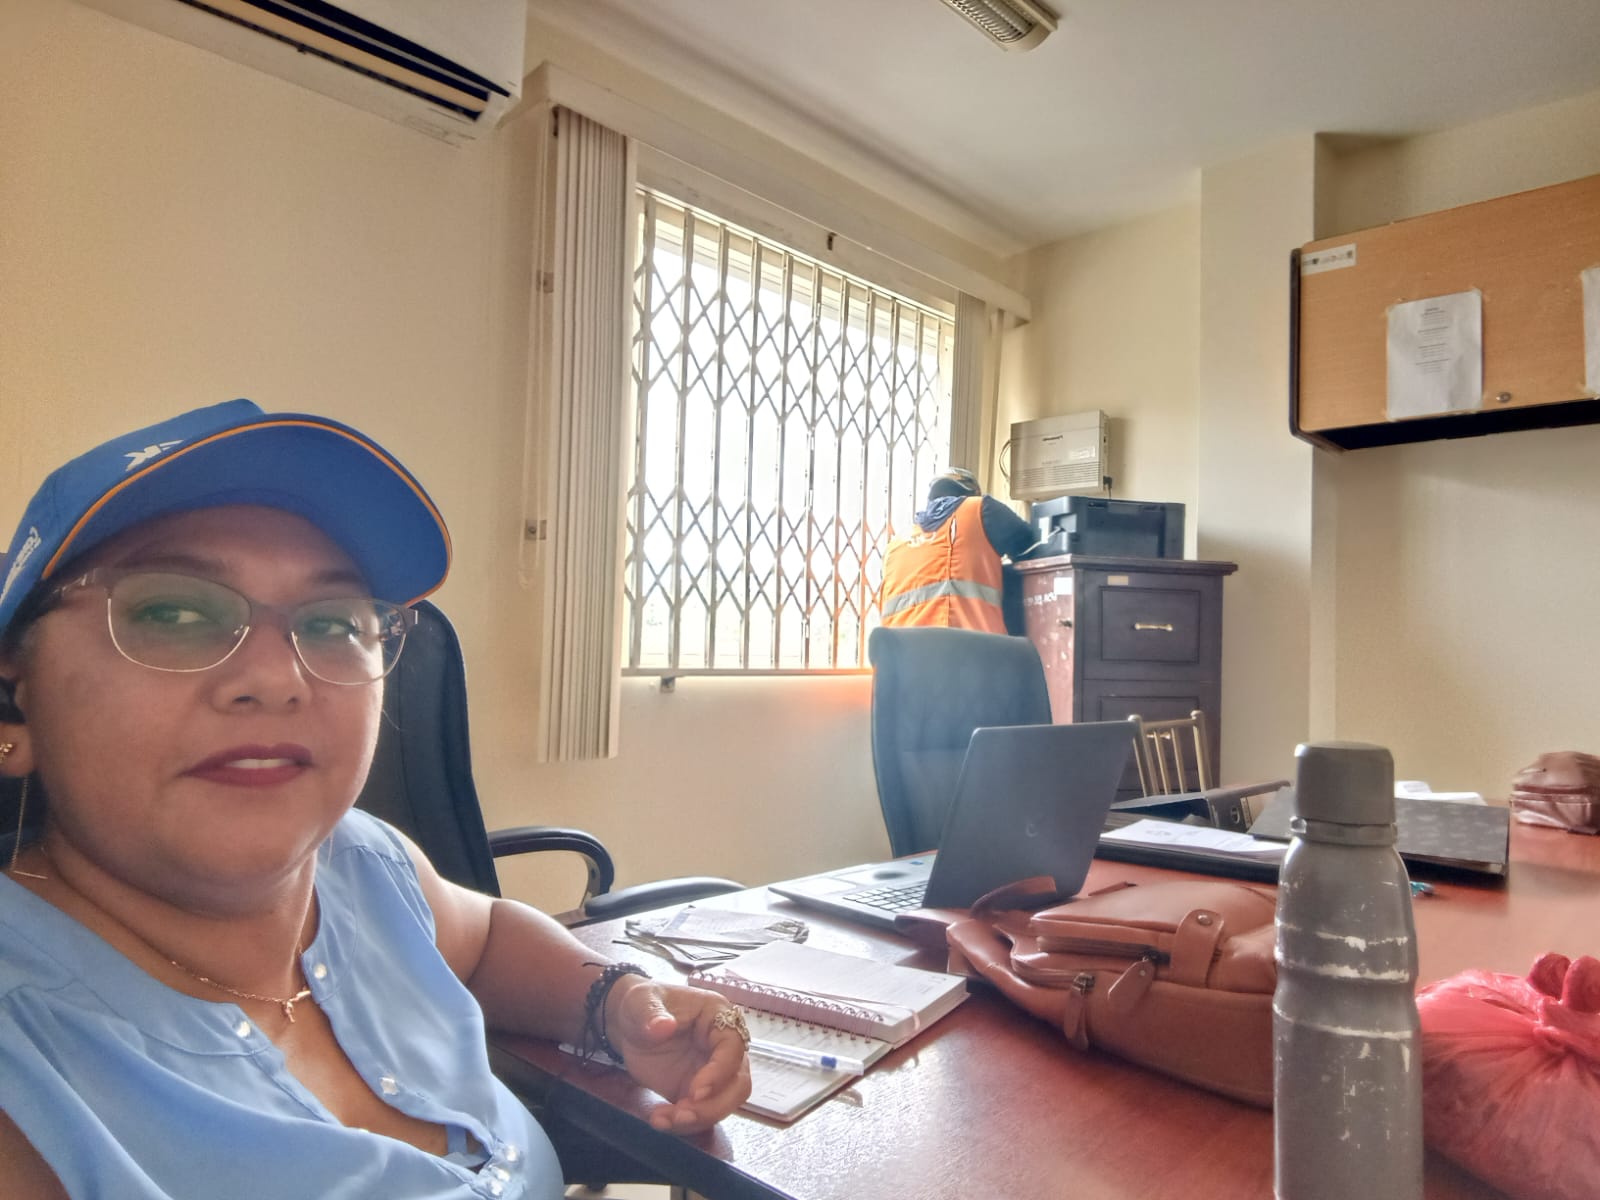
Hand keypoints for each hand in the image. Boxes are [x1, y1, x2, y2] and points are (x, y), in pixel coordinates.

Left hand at [606, 979, 751, 1131]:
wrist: (628, 1024)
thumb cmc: (641, 1004)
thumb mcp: (641, 1003)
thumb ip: (651, 1014)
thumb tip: (663, 1026)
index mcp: (718, 1017)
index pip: (733, 1048)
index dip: (720, 1072)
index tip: (695, 1091)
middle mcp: (722, 1048)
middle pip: (739, 1083)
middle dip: (713, 1105)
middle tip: (682, 1114)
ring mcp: (712, 1073)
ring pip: (724, 1104)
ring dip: (698, 1119)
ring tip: (663, 1120)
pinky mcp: (696, 1093)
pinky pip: (701, 1114)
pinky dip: (683, 1124)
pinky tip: (659, 1120)